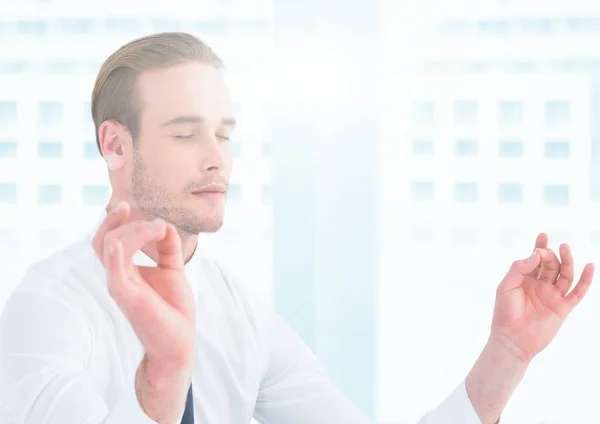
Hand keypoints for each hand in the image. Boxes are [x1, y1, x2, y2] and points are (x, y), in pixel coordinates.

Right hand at [92, 202, 194, 422]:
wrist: (179, 341)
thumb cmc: (173, 309)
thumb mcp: (173, 269)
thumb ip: (168, 247)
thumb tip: (165, 224)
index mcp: (126, 269)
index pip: (109, 239)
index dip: (114, 220)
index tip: (128, 204)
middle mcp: (119, 276)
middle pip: (104, 239)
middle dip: (121, 221)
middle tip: (144, 216)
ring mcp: (121, 286)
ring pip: (111, 247)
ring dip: (134, 231)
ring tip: (157, 229)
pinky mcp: (127, 297)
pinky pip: (114, 273)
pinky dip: (115, 255)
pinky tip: (120, 242)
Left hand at [490, 233, 593, 362]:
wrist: (511, 340)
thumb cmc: (504, 313)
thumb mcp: (506, 286)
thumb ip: (519, 268)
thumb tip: (535, 255)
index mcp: (524, 279)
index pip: (535, 259)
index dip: (539, 247)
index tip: (543, 235)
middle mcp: (540, 286)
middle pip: (550, 265)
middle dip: (549, 255)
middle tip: (544, 253)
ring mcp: (552, 296)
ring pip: (564, 275)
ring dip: (567, 261)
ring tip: (565, 248)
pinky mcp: (562, 308)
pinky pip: (577, 292)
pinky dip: (585, 280)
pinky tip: (590, 267)